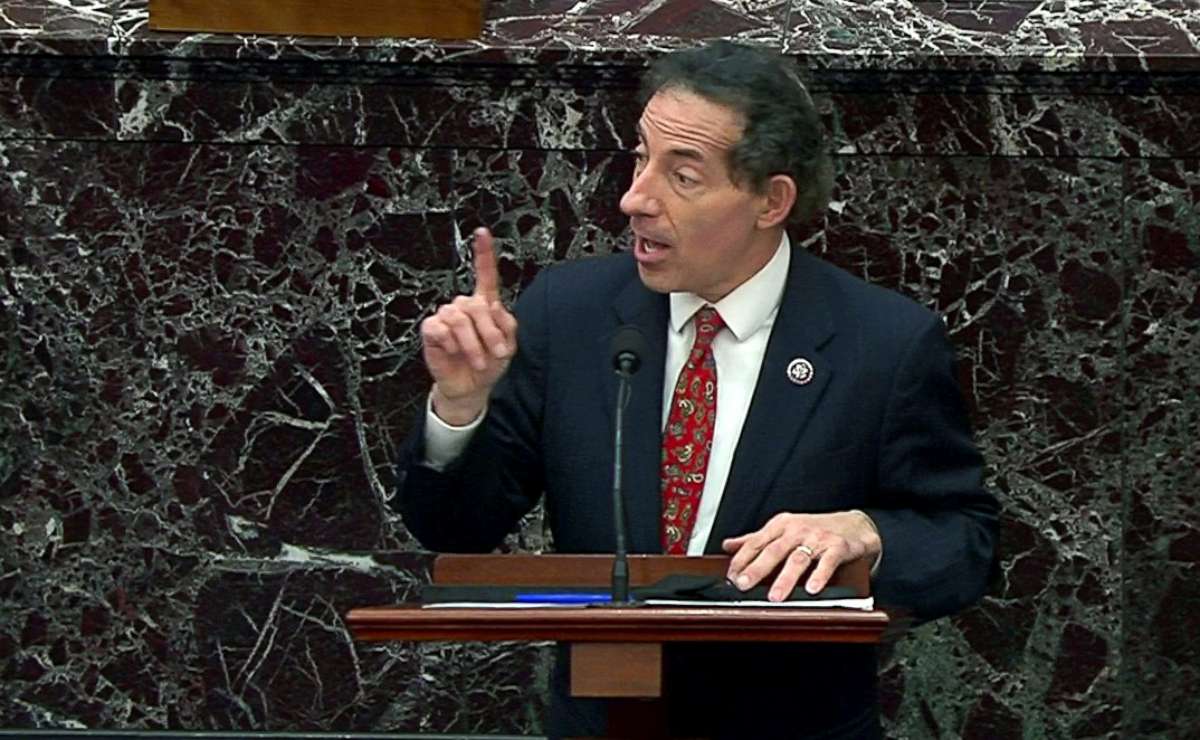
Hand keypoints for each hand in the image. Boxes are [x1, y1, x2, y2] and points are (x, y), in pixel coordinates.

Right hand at [420, 228, 518, 424]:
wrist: (471, 386)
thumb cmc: (489, 363)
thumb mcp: (508, 345)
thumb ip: (506, 324)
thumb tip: (494, 309)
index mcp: (485, 305)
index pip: (485, 274)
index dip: (483, 252)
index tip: (482, 232)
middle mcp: (464, 306)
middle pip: (476, 305)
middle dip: (489, 332)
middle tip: (497, 352)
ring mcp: (446, 316)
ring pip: (460, 319)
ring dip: (473, 343)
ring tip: (479, 360)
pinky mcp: (432, 329)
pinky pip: (441, 329)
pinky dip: (452, 344)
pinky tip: (454, 352)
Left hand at [722, 511, 880, 600]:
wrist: (855, 525)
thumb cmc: (816, 529)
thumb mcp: (784, 529)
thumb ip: (756, 539)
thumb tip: (729, 545)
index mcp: (781, 525)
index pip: (756, 542)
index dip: (742, 559)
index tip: (731, 575)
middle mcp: (798, 530)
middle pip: (774, 550)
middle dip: (757, 569)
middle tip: (744, 584)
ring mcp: (818, 538)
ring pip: (798, 559)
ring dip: (785, 579)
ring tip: (774, 596)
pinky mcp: (838, 547)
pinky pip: (827, 563)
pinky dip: (819, 576)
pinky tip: (811, 589)